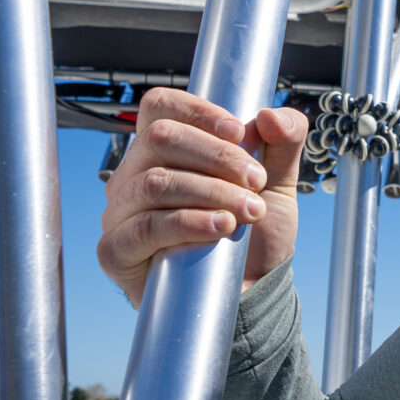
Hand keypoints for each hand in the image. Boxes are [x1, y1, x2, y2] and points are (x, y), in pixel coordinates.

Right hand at [98, 88, 306, 306]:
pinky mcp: (116, 251)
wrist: (251, 292)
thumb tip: (269, 114)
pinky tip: (222, 228)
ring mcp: (120, 213)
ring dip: (211, 192)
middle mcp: (133, 175)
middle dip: (218, 156)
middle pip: (160, 139)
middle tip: (256, 181)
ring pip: (155, 182)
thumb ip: (284, 142)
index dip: (197, 111)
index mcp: (163, 150)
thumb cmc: (253, 233)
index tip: (240, 132)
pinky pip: (144, 228)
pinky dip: (188, 223)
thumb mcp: (279, 182)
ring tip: (248, 211)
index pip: (159, 107)